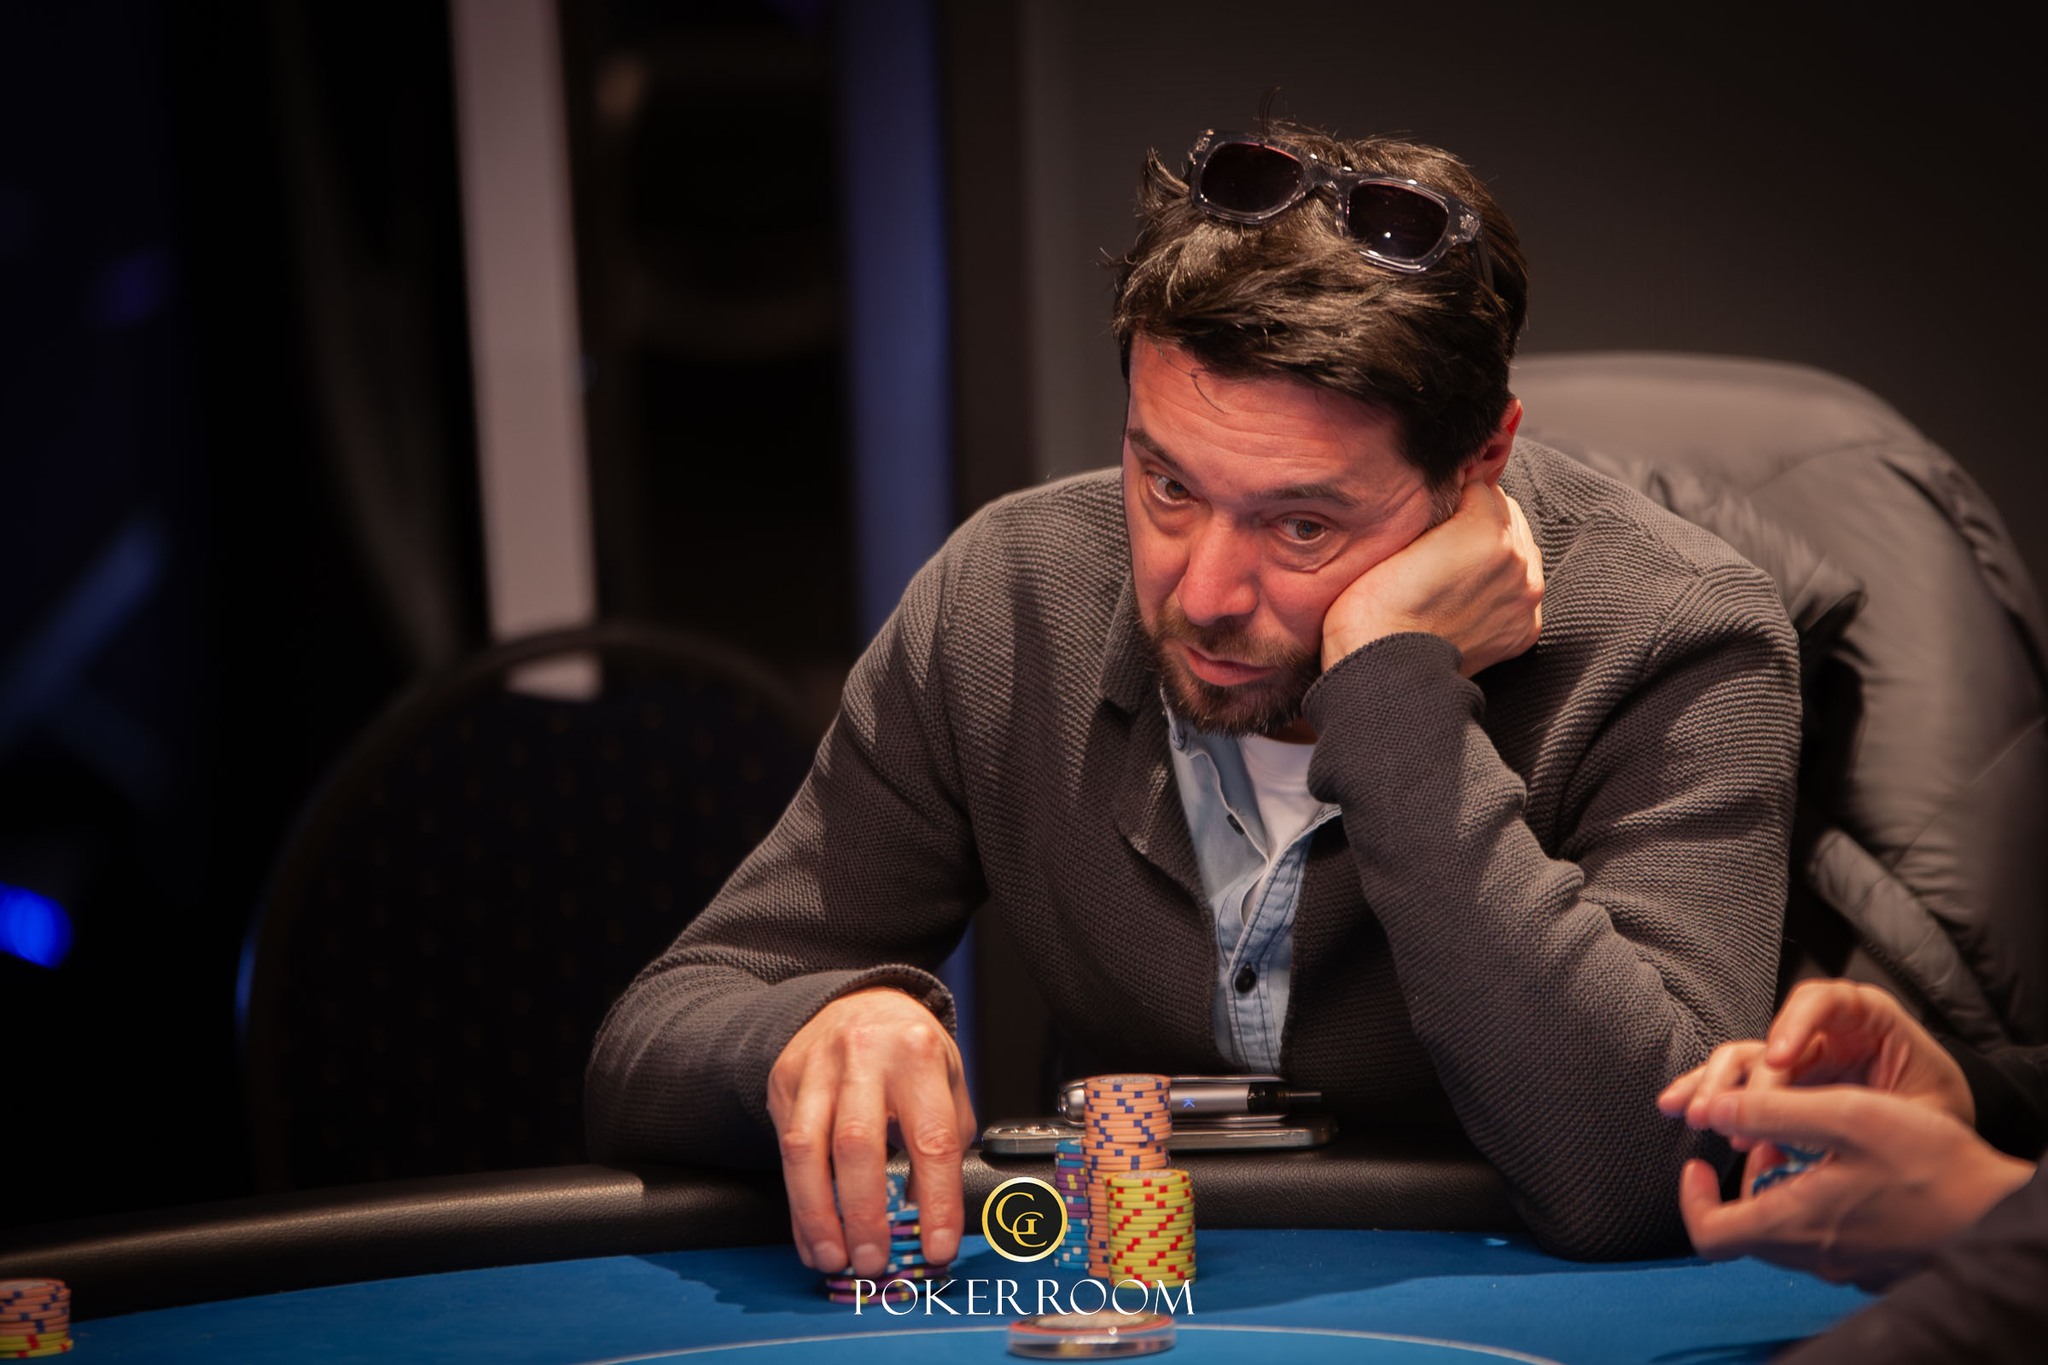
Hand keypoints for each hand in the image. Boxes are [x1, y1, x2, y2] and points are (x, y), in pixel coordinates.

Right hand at [766, 987, 976, 1277]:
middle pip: (858, 1144)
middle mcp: (863, 1056)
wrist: (857, 1000)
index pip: (932, 1137)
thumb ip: (946, 1141)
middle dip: (864, 1213)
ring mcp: (816, 1068)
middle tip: (874, 1261)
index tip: (938, 1246)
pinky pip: (784, 1151)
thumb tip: (932, 1215)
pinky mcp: (783, 1083)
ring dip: (818, 1215)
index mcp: (917, 1054)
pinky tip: (812, 1235)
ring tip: (836, 1258)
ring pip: (805, 1149)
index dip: (937, 1200)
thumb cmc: (907, 1050)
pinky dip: (798, 1203)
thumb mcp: (946, 1078)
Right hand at [1320, 478, 1542, 677]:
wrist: (1383, 673)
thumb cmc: (1373, 605)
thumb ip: (1435, 503)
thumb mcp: (1394, 533)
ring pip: (1518, 551)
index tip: (1432, 513)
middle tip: (1440, 542)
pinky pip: (1519, 590)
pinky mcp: (1522, 630)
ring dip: (1493, 553)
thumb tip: (1450, 490)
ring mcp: (1524, 599)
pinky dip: (1500, 589)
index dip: (1452, 495)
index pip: (1479, 484)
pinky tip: (1466, 598)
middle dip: (1479, 520)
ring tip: (1452, 572)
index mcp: (1487, 528)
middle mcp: (1518, 561)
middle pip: (1505, 514)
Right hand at [1659, 980, 1973, 1131]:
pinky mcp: (1781, 1085)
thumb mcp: (1928, 1110)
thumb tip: (1821, 1129)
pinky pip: (1739, 1084)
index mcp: (1868, 1018)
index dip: (1795, 1024)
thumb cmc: (1940, 1111)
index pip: (1824, 1001)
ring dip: (1713, 1084)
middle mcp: (1824, 1031)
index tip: (1780, 1058)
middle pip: (1771, 1037)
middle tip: (1725, 1109)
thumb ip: (1879, 1112)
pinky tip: (1680, 1106)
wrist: (1944, 1134)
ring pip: (1744, 1058)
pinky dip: (1709, 1095)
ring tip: (1690, 1110)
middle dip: (1744, 1076)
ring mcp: (1797, 1057)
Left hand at [1678, 1085, 2033, 1289]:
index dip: (1692, 1197)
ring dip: (1776, 1191)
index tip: (1698, 1161)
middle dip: (1738, 1183)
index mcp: (1796, 1223)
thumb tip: (1712, 1108)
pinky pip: (1821, 1241)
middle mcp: (1814, 1256)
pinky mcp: (1870, 1263)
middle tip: (1758, 1140)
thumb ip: (1770, 1109)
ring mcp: (1844, 1265)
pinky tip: (1838, 1173)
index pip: (1711, 1234)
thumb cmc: (1929, 1163)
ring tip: (1800, 1147)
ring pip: (1783, 1234)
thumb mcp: (1846, 1115)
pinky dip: (1811, 1207)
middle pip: (1745, 1231)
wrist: (1998, 1211)